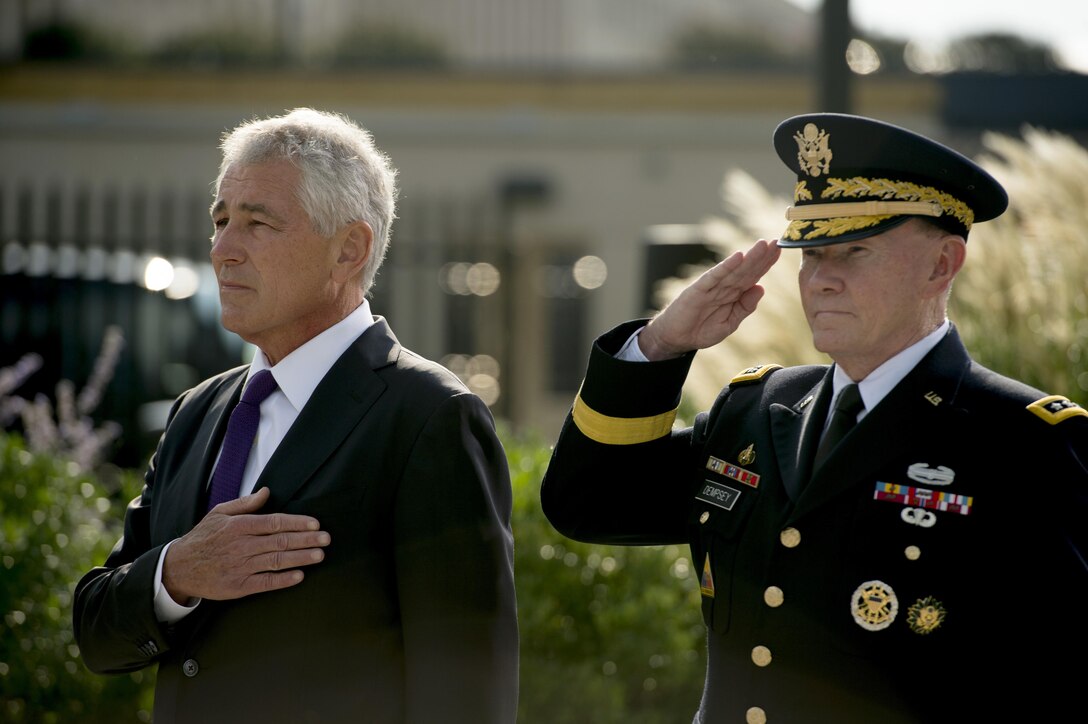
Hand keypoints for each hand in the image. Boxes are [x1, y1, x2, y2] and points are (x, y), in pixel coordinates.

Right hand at [162, 487, 329, 602]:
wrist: (179, 568)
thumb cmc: (203, 537)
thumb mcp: (219, 513)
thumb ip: (245, 503)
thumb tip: (267, 492)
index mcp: (238, 526)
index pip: (274, 523)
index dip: (297, 523)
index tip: (315, 524)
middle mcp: (241, 546)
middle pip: (280, 542)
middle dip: (306, 540)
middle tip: (326, 539)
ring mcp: (240, 567)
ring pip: (276, 562)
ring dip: (300, 559)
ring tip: (320, 555)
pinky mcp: (238, 587)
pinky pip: (265, 583)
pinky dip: (283, 580)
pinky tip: (299, 576)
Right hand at [638, 239, 780, 359]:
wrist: (677, 339)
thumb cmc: (701, 330)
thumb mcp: (729, 323)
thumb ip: (745, 307)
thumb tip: (761, 288)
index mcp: (734, 294)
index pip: (753, 275)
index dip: (766, 263)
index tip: (779, 250)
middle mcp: (724, 287)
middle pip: (746, 269)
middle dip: (762, 256)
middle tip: (777, 241)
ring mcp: (711, 286)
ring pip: (734, 270)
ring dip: (749, 257)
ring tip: (763, 244)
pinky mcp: (698, 289)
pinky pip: (714, 276)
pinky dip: (725, 266)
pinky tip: (737, 257)